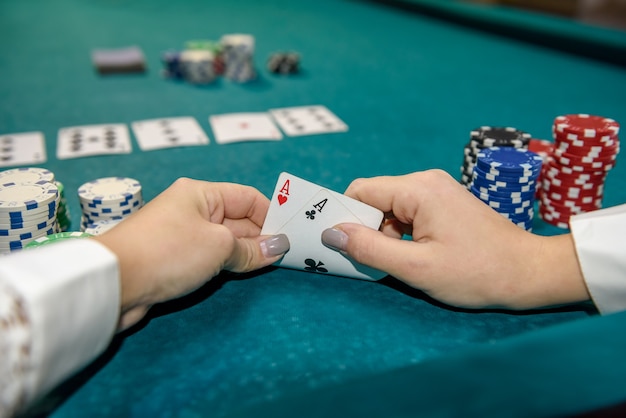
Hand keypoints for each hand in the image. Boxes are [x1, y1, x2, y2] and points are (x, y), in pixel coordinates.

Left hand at [94, 178, 288, 330]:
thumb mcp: (218, 247)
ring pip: (224, 240)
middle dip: (261, 235)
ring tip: (273, 265)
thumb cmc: (169, 252)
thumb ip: (251, 249)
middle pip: (237, 219)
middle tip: (288, 255)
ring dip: (246, 252)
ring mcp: (182, 235)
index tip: (291, 235)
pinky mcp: (174, 259)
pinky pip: (210, 256)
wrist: (113, 282)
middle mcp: (191, 209)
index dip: (271, 214)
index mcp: (201, 193)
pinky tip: (244, 272)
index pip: (247, 197)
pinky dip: (228, 263)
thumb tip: (279, 248)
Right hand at [321, 170, 589, 310]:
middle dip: (367, 228)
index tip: (342, 246)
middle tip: (374, 261)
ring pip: (391, 208)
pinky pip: (409, 213)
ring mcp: (438, 190)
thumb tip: (331, 232)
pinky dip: (402, 233)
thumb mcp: (416, 268)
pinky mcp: (446, 203)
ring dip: (386, 234)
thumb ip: (369, 249)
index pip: (360, 191)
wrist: (529, 273)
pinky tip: (414, 255)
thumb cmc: (475, 272)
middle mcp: (426, 181)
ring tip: (401, 262)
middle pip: (375, 198)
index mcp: (418, 189)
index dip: (345, 217)